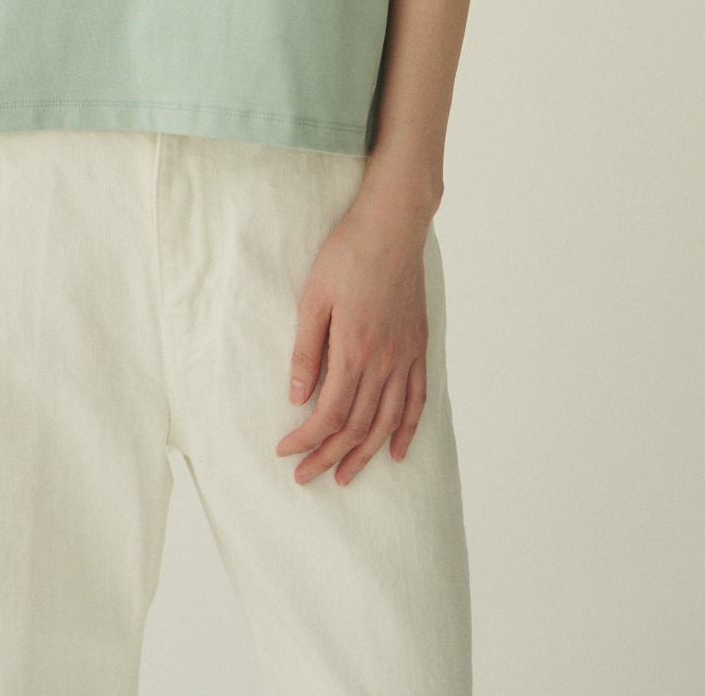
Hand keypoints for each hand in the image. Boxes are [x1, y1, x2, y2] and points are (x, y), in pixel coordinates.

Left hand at [275, 195, 429, 486]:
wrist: (391, 226)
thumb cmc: (347, 256)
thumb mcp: (314, 299)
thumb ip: (306, 351)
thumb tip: (296, 397)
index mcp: (353, 351)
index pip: (330, 415)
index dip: (307, 440)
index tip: (286, 452)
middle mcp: (384, 362)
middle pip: (357, 426)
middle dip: (329, 457)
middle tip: (306, 478)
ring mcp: (405, 356)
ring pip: (388, 422)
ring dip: (366, 454)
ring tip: (346, 477)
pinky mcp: (418, 346)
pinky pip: (418, 399)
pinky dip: (408, 429)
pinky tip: (398, 451)